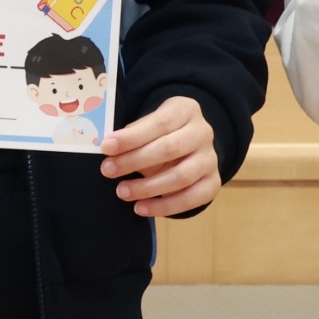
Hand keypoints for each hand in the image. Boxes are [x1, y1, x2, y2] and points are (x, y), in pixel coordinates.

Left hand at [101, 95, 218, 216]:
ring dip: (148, 187)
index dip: (132, 137)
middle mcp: (202, 133)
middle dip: (135, 161)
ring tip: (122, 192)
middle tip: (108, 170)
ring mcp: (210, 159)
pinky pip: (191, 198)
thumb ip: (132, 136)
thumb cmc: (159, 134)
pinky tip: (140, 208)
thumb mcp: (147, 125)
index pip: (159, 123)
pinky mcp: (212, 182)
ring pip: (181, 176)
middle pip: (170, 148)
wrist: (189, 146)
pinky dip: (164, 206)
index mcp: (185, 110)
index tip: (106, 147)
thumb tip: (108, 150)